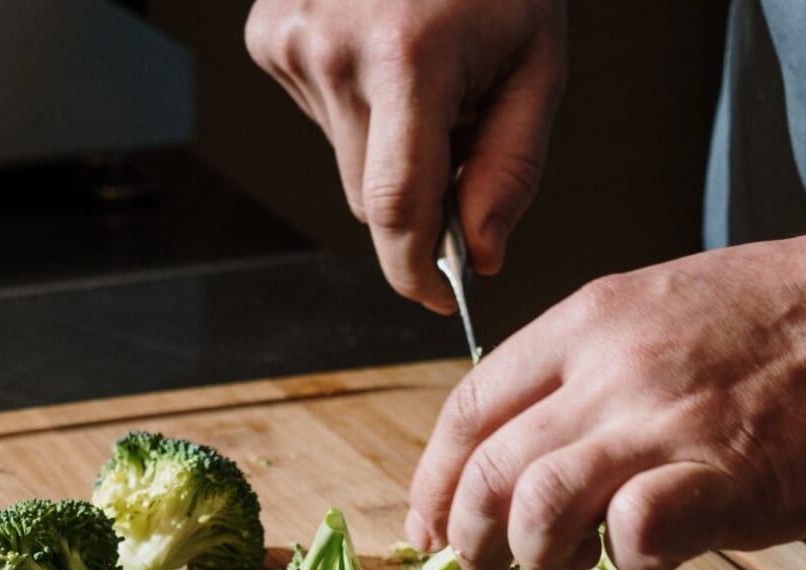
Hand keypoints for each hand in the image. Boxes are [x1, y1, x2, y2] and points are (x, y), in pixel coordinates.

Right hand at [245, 0, 565, 310]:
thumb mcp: (538, 65)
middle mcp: (332, 50)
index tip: (440, 298)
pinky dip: (359, 110)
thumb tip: (483, 253)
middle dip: (420, 198)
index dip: (415, 268)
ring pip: (346, 161)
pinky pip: (322, 117)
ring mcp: (289, 40)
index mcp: (406, 58)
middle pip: (372, 196)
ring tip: (426, 75)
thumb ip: (512, 166)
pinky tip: (385, 56)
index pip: (395, 206)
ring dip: (391, 148)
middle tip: (463, 137)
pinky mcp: (268, 36)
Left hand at [406, 163, 805, 569]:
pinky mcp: (724, 478)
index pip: (470, 407)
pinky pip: (632, 540)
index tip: (431, 525)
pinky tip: (667, 554)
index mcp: (594, 319)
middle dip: (469, 541)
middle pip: (485, 473)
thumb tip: (585, 460)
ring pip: (534, 513)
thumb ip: (619, 374)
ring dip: (540, 559)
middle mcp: (610, 367)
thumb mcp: (682, 309)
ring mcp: (664, 421)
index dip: (436, 479)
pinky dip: (634, 563)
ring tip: (575, 566)